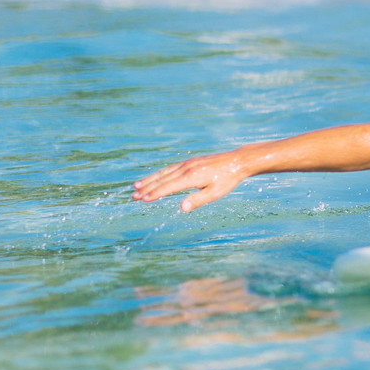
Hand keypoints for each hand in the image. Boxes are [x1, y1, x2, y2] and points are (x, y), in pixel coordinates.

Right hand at [132, 150, 251, 211]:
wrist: (237, 161)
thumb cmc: (227, 179)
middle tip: (133, 196)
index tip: (143, 199)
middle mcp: (187, 168)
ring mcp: (187, 163)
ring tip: (137, 186)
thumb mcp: (215, 193)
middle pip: (163, 179)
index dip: (155, 193)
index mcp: (192, 177)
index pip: (169, 187)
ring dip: (150, 179)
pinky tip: (155, 178)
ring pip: (164, 172)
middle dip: (147, 188)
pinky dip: (160, 173)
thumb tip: (182, 209)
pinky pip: (171, 168)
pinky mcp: (190, 161)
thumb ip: (198, 200)